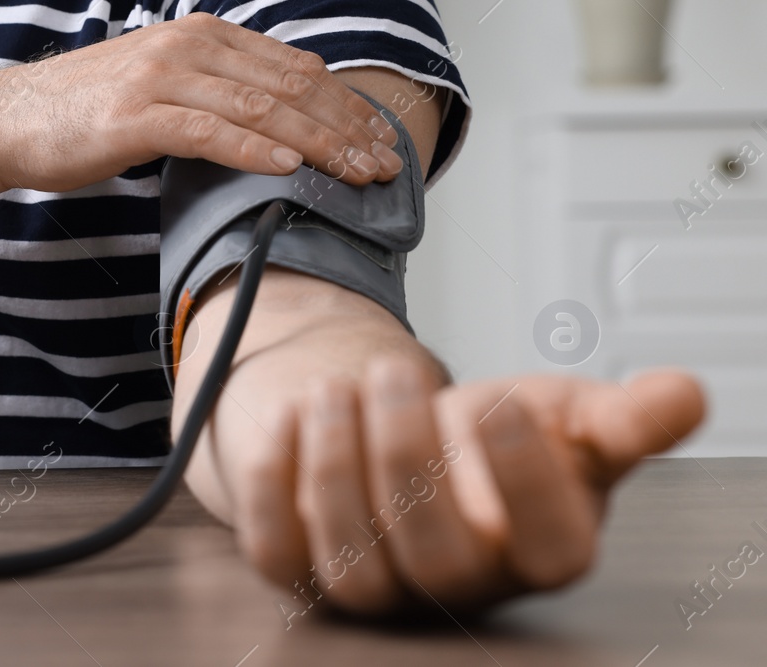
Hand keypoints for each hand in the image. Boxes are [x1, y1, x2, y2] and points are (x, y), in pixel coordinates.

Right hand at [0, 12, 400, 193]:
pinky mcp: (136, 117)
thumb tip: (280, 113)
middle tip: (384, 164)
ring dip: (316, 143)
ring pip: (259, 109)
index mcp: (201, 33)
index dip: (345, 104)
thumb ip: (217, 86)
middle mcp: (187, 46)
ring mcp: (161, 78)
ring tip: (354, 173)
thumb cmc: (86, 109)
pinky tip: (286, 169)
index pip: (294, 67)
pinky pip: (208, 132)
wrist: (10, 117)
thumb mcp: (161, 81)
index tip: (379, 140)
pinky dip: (252, 150)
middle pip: (288, 86)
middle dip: (344, 126)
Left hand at [215, 359, 705, 617]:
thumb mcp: (560, 416)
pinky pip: (277, 549)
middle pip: (437, 556)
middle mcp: (456, 585)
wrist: (400, 432)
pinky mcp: (299, 566)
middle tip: (398, 373)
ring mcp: (375, 585)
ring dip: (337, 465)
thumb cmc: (487, 434)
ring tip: (338, 386)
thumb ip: (621, 416)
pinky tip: (290, 413)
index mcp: (536, 553)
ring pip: (353, 562)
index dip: (528, 480)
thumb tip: (684, 395)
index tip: (504, 402)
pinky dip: (275, 481)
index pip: (550, 550)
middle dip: (410, 456)